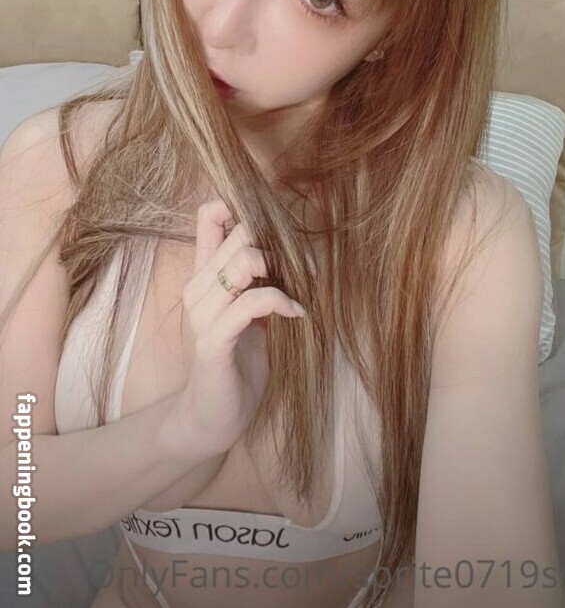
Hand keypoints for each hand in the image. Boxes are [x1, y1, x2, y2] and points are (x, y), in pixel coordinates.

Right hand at [170, 198, 304, 457]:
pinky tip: (297, 314)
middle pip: (239, 232)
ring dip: (284, 270)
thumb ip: (256, 280)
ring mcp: (203, 313)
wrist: (210, 417)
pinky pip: (251, 303)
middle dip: (281, 242)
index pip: (208, 216)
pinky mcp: (214, 341)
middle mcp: (198, 287)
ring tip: (301, 291)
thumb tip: (289, 247)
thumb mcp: (247, 312)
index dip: (242, 206)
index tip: (277, 227)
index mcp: (204, 276)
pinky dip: (281, 302)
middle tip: (305, 266)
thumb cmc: (235, 362)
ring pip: (245, 261)